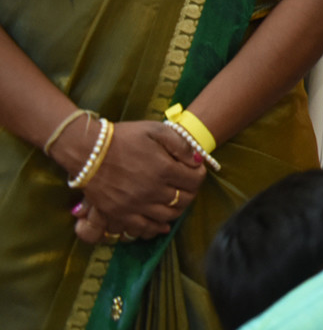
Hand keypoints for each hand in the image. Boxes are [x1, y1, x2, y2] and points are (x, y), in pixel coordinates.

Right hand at [65, 120, 205, 242]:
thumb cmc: (123, 137)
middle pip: (184, 199)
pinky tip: (161, 224)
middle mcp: (152, 190)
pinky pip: (143, 229)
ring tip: (175, 201)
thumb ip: (181, 144)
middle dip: (190, 192)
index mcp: (164, 169)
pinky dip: (156, 228)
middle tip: (186, 186)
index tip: (194, 171)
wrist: (87, 150)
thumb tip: (198, 160)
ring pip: (167, 216)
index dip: (198, 175)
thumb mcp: (156, 130)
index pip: (195, 180)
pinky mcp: (119, 214)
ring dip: (176, 210)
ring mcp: (135, 205)